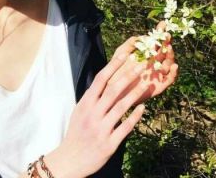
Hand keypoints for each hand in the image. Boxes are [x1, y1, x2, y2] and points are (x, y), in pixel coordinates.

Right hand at [44, 37, 148, 177]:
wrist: (70, 160)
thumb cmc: (76, 132)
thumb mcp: (80, 111)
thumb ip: (92, 97)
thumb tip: (105, 80)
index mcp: (85, 103)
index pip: (100, 79)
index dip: (113, 66)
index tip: (125, 55)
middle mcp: (93, 114)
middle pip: (113, 90)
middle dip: (128, 76)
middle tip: (142, 65)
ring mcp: (101, 129)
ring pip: (121, 107)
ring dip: (135, 94)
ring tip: (146, 84)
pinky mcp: (109, 143)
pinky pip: (125, 127)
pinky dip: (135, 117)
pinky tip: (143, 109)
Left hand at [107, 21, 178, 105]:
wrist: (112, 91)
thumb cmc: (115, 71)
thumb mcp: (120, 53)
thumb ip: (130, 43)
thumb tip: (144, 36)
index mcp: (145, 55)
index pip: (155, 42)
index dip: (159, 33)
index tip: (162, 24)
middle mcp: (153, 64)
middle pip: (164, 51)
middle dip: (166, 42)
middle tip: (166, 35)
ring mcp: (157, 75)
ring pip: (168, 64)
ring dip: (170, 55)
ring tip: (169, 48)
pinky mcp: (158, 86)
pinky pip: (169, 80)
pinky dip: (173, 74)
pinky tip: (174, 66)